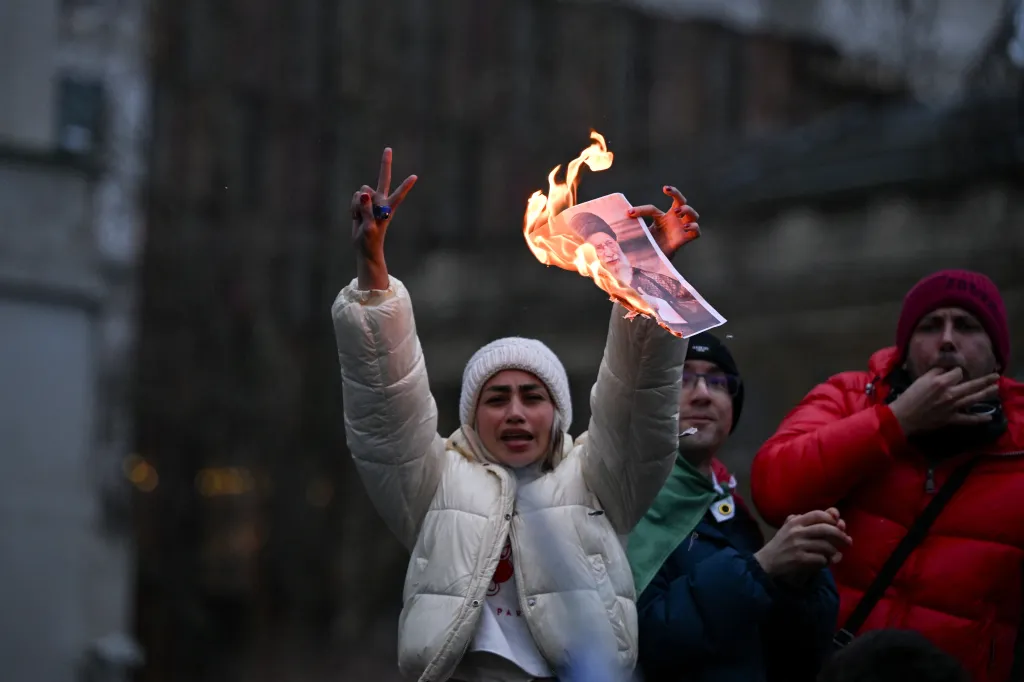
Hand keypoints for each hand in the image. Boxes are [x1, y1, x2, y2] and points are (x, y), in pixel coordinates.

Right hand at [351, 147, 416, 289]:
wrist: (364, 247)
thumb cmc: (370, 240)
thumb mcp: (369, 227)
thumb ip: (366, 209)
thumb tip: (362, 193)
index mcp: (388, 208)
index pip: (398, 195)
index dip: (405, 186)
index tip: (415, 177)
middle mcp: (381, 201)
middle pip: (383, 179)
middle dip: (385, 164)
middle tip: (388, 149)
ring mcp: (371, 201)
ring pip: (361, 191)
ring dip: (357, 203)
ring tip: (361, 218)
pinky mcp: (362, 204)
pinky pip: (354, 198)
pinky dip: (352, 207)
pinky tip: (356, 217)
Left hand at [626, 186, 699, 259]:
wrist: (656, 263)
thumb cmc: (648, 247)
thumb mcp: (638, 236)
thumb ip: (630, 230)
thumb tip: (615, 228)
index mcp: (661, 218)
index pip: (652, 209)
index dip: (640, 210)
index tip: (629, 213)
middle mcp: (673, 220)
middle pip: (681, 200)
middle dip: (676, 193)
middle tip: (667, 192)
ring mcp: (681, 229)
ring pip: (692, 214)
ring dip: (687, 209)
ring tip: (676, 212)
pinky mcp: (685, 239)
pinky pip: (696, 231)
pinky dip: (694, 227)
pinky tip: (686, 227)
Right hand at [754, 510, 851, 581]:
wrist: (767, 562)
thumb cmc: (781, 543)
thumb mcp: (789, 527)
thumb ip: (804, 519)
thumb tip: (831, 512)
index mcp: (795, 522)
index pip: (818, 514)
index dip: (831, 518)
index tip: (838, 524)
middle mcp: (797, 531)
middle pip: (825, 529)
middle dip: (840, 535)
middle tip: (848, 541)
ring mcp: (798, 545)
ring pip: (825, 545)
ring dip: (834, 551)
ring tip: (836, 554)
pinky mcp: (799, 559)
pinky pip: (821, 559)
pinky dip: (826, 561)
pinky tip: (826, 562)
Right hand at [889, 367, 999, 435]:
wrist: (904, 416)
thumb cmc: (910, 397)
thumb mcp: (920, 380)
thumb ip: (935, 373)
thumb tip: (946, 369)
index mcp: (941, 382)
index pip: (958, 373)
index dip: (958, 371)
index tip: (955, 373)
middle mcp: (950, 393)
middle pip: (972, 385)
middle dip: (985, 380)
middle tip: (996, 376)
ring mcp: (953, 407)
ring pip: (973, 399)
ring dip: (986, 393)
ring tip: (996, 389)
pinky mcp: (951, 419)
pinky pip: (968, 419)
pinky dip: (979, 419)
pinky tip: (989, 417)